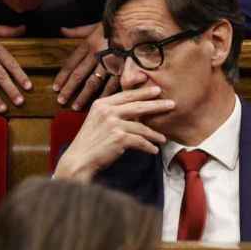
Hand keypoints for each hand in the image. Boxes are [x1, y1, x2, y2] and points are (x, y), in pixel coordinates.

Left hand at [53, 23, 118, 109]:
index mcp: (88, 44)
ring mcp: (109, 62)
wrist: (135, 22)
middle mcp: (96, 54)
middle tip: (61, 101)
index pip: (71, 63)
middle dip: (69, 89)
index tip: (55, 88)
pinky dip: (105, 94)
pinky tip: (99, 103)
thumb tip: (62, 30)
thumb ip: (77, 31)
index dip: (62, 77)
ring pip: (93, 82)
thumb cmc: (113, 24)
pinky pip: (112, 84)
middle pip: (79, 75)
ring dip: (83, 96)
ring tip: (76, 107)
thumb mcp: (94, 25)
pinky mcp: (122, 68)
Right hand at [54, 86, 171, 181]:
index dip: (143, 93)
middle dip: (156, 105)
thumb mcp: (97, 120)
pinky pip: (140, 141)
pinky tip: (154, 150)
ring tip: (163, 138)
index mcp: (101, 104)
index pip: (126, 95)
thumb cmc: (89, 142)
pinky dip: (148, 146)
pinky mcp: (119, 138)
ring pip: (142, 126)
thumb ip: (112, 113)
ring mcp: (113, 124)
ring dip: (155, 134)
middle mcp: (108, 111)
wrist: (79, 159)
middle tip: (171, 104)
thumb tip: (135, 112)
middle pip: (138, 106)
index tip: (156, 91)